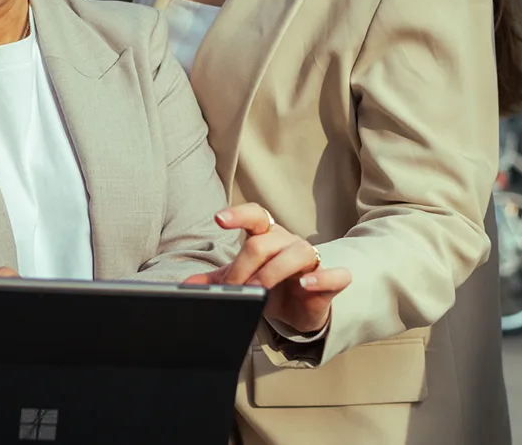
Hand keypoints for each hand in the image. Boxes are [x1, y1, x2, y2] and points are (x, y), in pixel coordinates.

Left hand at [181, 203, 350, 333]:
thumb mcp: (244, 280)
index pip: (255, 215)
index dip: (238, 214)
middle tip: (234, 289)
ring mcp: (312, 259)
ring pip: (296, 253)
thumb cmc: (273, 286)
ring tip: (258, 290)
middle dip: (244, 267)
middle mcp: (289, 241)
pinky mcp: (331, 280)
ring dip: (272, 272)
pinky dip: (321, 278)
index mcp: (267, 236)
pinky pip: (333, 274)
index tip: (218, 219)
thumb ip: (218, 280)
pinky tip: (306, 284)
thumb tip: (188, 286)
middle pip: (264, 243)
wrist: (302, 308)